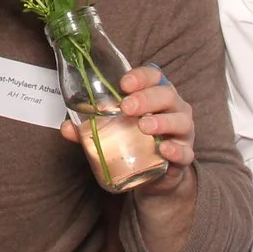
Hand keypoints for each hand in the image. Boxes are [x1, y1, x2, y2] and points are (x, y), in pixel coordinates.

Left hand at [59, 62, 196, 194]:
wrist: (156, 175)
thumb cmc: (136, 140)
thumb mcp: (115, 130)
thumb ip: (92, 127)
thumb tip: (66, 127)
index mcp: (156, 95)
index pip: (154, 76)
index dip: (141, 76)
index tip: (123, 83)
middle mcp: (174, 108)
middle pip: (167, 94)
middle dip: (147, 98)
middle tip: (127, 107)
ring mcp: (183, 132)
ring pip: (180, 121)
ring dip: (162, 122)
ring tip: (144, 126)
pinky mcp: (185, 156)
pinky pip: (186, 152)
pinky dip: (177, 150)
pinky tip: (164, 150)